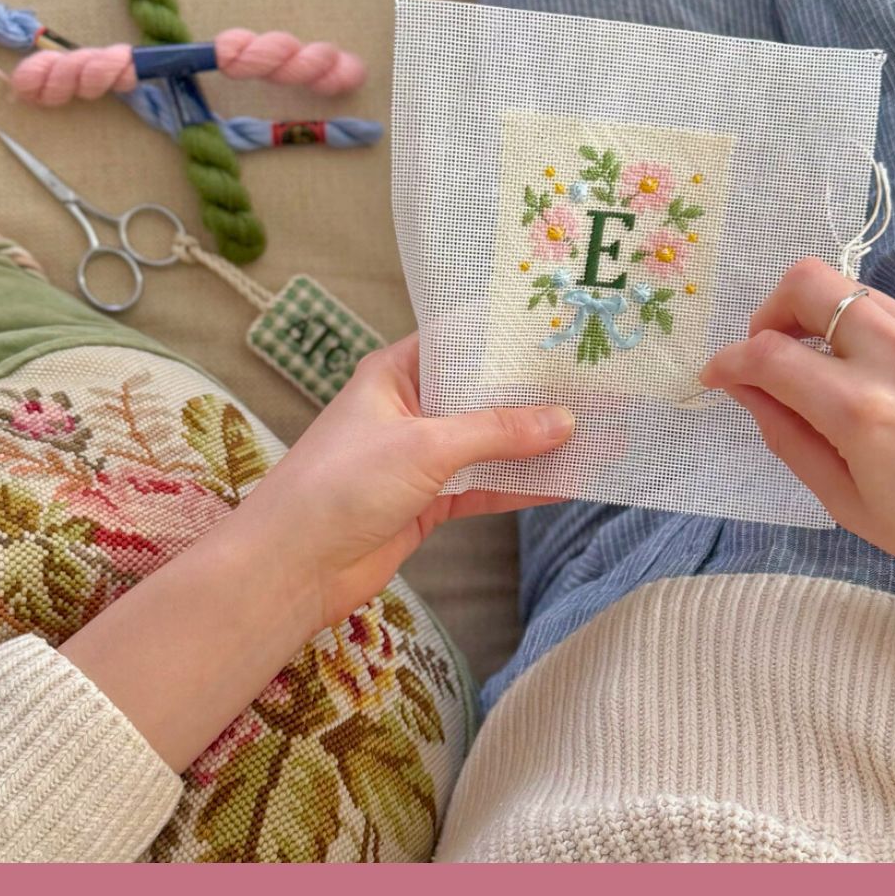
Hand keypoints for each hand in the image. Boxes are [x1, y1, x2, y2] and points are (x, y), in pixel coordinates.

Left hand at [61, 333, 571, 770]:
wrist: (293, 567)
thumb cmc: (343, 484)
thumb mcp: (425, 446)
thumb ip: (498, 432)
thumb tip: (566, 420)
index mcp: (396, 373)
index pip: (462, 342)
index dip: (510, 337)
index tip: (566, 329)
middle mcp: (410, 408)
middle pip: (482, 394)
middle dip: (534, 394)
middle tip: (601, 381)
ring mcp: (419, 457)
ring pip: (488, 443)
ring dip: (534, 444)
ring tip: (599, 430)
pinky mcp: (426, 502)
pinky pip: (483, 486)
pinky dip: (520, 486)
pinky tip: (567, 483)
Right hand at [700, 258, 894, 616]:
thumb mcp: (849, 504)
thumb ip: (786, 436)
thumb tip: (742, 389)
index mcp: (864, 412)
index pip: (767, 354)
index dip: (727, 361)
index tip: (717, 377)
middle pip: (808, 283)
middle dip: (770, 313)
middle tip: (770, 354)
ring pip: (854, 293)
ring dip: (824, 325)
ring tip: (830, 376)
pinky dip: (873, 337)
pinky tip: (886, 385)